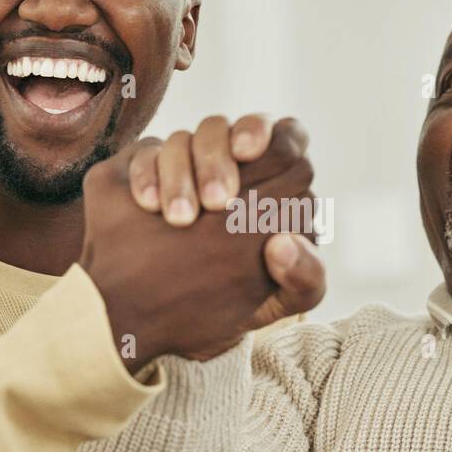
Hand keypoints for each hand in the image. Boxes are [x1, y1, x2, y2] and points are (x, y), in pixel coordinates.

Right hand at [80, 118, 324, 371]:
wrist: (147, 321)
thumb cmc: (221, 308)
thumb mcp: (273, 305)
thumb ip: (305, 280)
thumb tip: (286, 243)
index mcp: (274, 187)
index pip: (288, 138)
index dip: (277, 138)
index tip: (251, 155)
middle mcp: (231, 167)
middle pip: (235, 130)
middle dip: (222, 160)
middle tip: (217, 203)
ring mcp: (185, 167)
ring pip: (190, 138)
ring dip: (183, 172)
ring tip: (180, 219)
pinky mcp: (145, 171)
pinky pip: (146, 153)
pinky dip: (147, 174)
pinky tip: (149, 206)